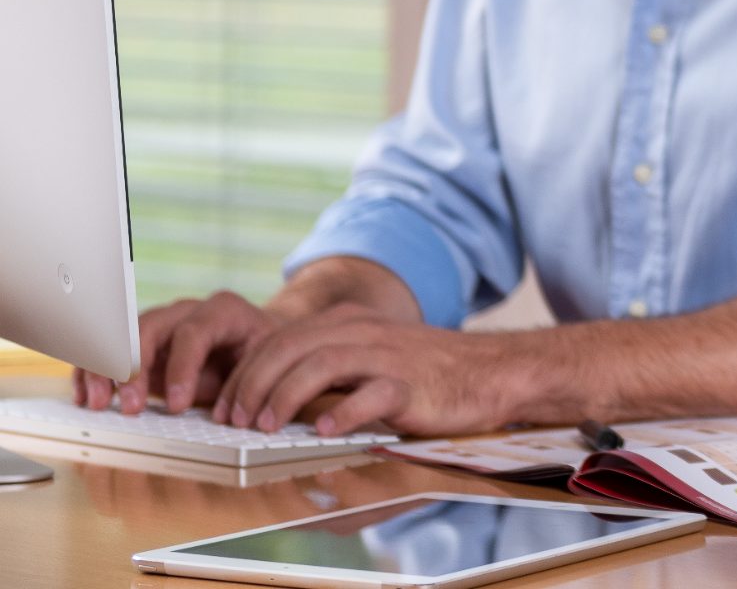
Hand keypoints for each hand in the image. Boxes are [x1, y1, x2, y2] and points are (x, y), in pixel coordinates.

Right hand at [76, 291, 282, 417]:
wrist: (255, 339)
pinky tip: (86, 397)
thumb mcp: (267, 363)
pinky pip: (109, 350)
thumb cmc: (262, 353)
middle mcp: (186, 312)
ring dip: (106, 369)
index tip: (177, 405)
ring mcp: (161, 324)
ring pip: (122, 336)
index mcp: (223, 311)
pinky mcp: (140, 344)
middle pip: (150, 328)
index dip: (182, 368)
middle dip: (135, 368)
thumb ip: (250, 383)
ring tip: (99, 404)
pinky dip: (94, 372)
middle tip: (131, 408)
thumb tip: (236, 417)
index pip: (194, 332)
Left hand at [209, 312, 523, 438]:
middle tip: (236, 422)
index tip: (227, 408)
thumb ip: (329, 365)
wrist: (491, 371)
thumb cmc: (426, 373)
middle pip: (290, 348)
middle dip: (253, 386)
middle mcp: (364, 332)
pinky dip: (341, 413)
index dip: (245, 373)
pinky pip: (370, 394)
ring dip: (284, 397)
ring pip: (320, 364)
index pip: (279, 339)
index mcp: (349, 323)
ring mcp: (388, 356)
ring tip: (267, 428)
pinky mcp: (411, 384)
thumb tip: (272, 398)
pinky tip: (325, 432)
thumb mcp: (371, 356)